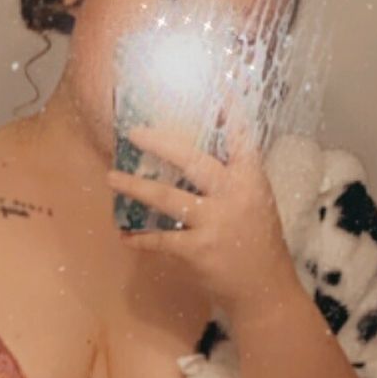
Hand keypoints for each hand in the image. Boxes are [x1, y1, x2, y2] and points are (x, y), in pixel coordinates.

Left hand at [106, 97, 294, 319]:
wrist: (264, 291)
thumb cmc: (258, 244)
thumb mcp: (256, 203)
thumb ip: (234, 178)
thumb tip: (201, 153)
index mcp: (251, 180)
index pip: (240, 138)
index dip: (229, 112)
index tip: (216, 87)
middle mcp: (233, 196)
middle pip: (193, 160)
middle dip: (160, 143)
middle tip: (134, 132)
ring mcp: (215, 223)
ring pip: (168, 198)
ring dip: (136, 187)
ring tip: (112, 177)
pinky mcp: (198, 250)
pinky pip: (161, 239)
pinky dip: (140, 238)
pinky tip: (124, 234)